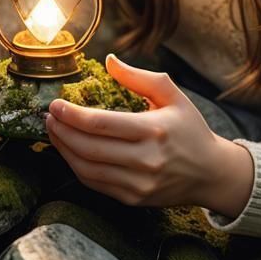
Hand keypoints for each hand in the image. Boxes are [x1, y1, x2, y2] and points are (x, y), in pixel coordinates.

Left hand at [44, 54, 251, 211]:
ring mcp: (138, 184)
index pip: (101, 124)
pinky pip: (95, 184)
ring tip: (54, 132)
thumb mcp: (172, 95)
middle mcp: (145, 160)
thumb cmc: (190, 129)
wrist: (211, 173)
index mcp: (153, 130)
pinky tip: (70, 151)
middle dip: (62, 131)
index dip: (72, 115)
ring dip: (64, 150)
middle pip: (88, 148)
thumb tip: (108, 60)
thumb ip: (138, 77)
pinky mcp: (133, 198)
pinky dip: (77, 167)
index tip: (55, 104)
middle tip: (49, 117)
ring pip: (87, 169)